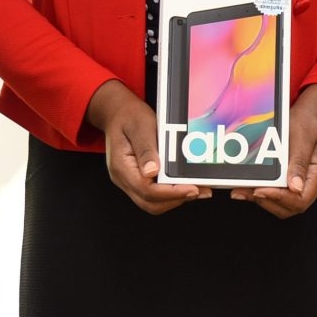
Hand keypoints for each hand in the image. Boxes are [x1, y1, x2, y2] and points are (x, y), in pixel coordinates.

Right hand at [87, 81, 200, 215]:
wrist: (117, 113)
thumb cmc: (128, 117)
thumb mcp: (140, 127)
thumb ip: (146, 149)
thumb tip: (152, 172)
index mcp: (122, 166)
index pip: (147, 190)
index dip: (171, 193)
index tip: (192, 188)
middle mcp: (123, 178)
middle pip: (150, 203)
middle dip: (176, 199)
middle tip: (199, 190)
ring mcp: (129, 181)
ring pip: (152, 202)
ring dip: (175, 199)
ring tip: (197, 189)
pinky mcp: (137, 179)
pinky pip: (153, 194)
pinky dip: (170, 193)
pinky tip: (184, 185)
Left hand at [239, 85, 316, 217]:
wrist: (309, 117)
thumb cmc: (308, 125)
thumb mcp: (304, 139)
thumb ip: (300, 162)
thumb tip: (296, 187)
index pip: (300, 200)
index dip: (279, 198)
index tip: (260, 190)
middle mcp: (310, 184)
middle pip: (290, 207)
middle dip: (266, 201)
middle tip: (245, 191)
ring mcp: (300, 185)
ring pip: (281, 205)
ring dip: (261, 200)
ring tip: (241, 190)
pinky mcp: (289, 182)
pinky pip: (276, 195)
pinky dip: (261, 193)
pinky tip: (247, 187)